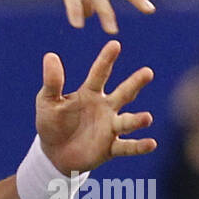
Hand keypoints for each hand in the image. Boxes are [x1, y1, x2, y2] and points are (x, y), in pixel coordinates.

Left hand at [35, 41, 155, 174]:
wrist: (54, 154)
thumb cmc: (52, 123)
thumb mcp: (47, 101)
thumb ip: (52, 82)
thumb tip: (50, 55)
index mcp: (89, 93)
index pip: (99, 73)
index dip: (106, 59)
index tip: (115, 44)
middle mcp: (105, 108)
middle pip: (123, 93)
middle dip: (135, 83)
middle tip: (147, 72)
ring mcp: (110, 128)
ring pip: (127, 122)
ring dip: (138, 120)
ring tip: (147, 118)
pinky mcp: (110, 148)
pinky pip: (127, 147)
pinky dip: (139, 146)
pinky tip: (151, 144)